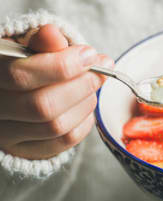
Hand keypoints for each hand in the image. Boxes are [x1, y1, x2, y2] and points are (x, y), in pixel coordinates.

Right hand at [0, 24, 113, 158]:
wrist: (13, 96)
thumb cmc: (25, 67)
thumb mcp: (29, 48)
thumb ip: (42, 43)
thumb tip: (54, 34)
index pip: (22, 75)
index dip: (62, 66)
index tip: (90, 55)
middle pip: (43, 105)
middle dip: (82, 86)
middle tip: (101, 71)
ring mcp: (7, 135)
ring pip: (56, 126)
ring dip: (85, 104)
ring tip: (93, 87)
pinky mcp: (26, 150)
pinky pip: (64, 142)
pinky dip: (84, 122)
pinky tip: (86, 106)